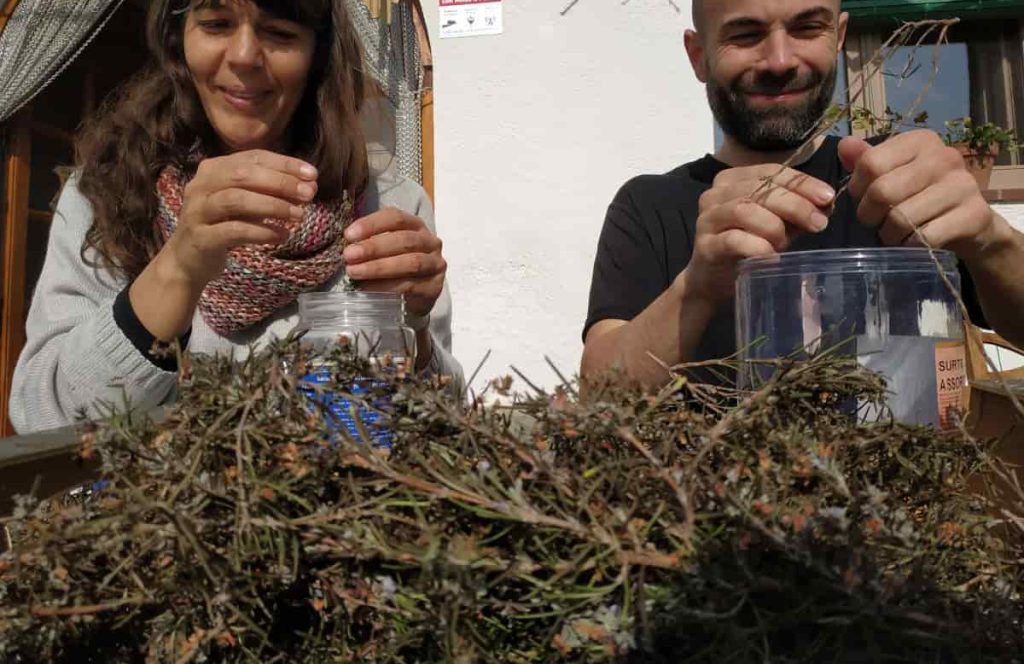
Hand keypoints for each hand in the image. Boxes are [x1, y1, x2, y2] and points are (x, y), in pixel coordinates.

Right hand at [164, 149, 318, 288]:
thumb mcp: (245, 204)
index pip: (253, 157)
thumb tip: (308, 185)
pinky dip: (261, 232)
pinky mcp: (200, 238)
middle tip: (309, 194)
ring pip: (236, 199)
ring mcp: (197, 211)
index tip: (312, 174)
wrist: (188, 261)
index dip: (284, 164)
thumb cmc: (222, 226)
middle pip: (243, 175)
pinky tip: (282, 235)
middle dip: (280, 182)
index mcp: (213, 169)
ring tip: (298, 215)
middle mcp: (201, 185)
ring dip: (272, 206)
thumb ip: (270, 192)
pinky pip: (233, 230)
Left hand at [343, 207, 446, 317]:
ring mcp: (435, 265)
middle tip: (349, 255)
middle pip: (404, 240)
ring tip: (354, 272)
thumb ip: (369, 242)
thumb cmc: (395, 267)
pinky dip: (386, 286)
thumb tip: (347, 244)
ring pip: (410, 262)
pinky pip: (410, 285)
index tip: (349, 235)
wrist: (414, 298)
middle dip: (373, 247)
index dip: (372, 224)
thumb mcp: (384, 249)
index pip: (396, 217)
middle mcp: (430, 242)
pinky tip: (367, 288)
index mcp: (416, 226)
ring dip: (379, 267)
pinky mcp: (434, 288)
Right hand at [684, 164, 834, 302]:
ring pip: (744, 210)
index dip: (801, 183)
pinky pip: (733, 240)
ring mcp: (707, 219)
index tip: (827, 197)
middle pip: (759, 189)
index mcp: (733, 180)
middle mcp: (715, 194)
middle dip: (794, 204)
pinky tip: (772, 257)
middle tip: (818, 222)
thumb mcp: (776, 223)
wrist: (712, 280)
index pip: (770, 172)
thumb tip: (826, 203)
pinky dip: (758, 247)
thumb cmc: (747, 246)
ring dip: (773, 226)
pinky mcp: (705, 246)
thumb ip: (797, 211)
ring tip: (786, 244)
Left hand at [839, 132, 997, 259]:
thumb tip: (844, 145)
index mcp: (921, 141)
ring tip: (894, 234)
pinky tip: (912, 243)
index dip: (857, 189)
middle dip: (870, 216)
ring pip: (901, 218)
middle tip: (876, 222)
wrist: (970, 223)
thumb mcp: (892, 174)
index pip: (870, 163)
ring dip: (889, 235)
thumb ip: (866, 161)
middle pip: (882, 191)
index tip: (863, 200)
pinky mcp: (974, 214)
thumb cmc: (921, 196)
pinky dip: (910, 246)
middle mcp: (945, 157)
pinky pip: (924, 237)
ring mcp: (963, 185)